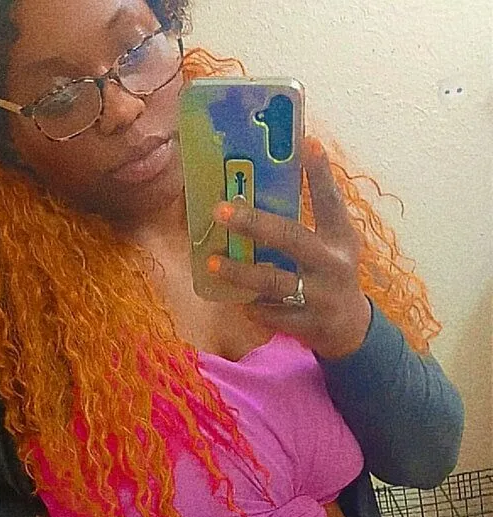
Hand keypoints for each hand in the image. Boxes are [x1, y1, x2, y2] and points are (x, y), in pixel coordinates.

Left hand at [207, 137, 372, 359]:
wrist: (349, 329)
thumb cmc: (330, 273)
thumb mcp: (332, 244)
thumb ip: (305, 221)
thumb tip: (256, 188)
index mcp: (341, 237)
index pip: (330, 200)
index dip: (320, 173)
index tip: (306, 142)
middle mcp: (333, 263)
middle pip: (291, 238)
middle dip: (254, 223)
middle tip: (221, 210)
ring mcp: (320, 295)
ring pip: (274, 280)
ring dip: (240, 271)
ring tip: (213, 261)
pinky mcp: (306, 323)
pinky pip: (269, 312)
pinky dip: (249, 304)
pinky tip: (234, 297)